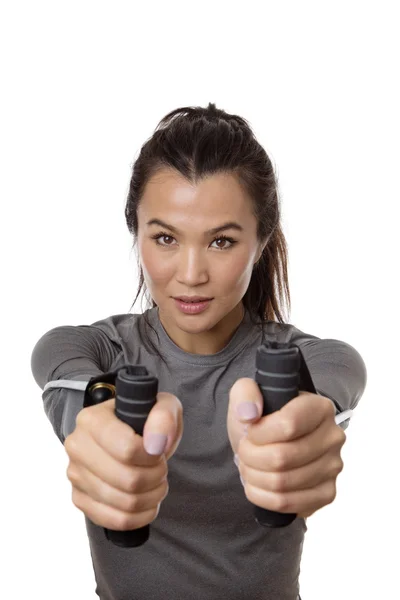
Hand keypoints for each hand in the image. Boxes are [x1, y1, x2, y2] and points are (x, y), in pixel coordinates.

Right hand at [64, 392, 182, 529]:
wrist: (129, 435)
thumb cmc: (146, 420)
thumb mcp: (163, 406)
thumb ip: (163, 416)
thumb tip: (156, 443)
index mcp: (91, 420)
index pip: (126, 449)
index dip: (152, 457)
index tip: (159, 451)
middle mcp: (77, 446)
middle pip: (127, 480)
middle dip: (156, 477)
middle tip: (161, 468)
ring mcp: (75, 475)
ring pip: (124, 503)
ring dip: (152, 496)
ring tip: (157, 482)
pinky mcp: (80, 498)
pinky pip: (115, 520)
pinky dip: (140, 516)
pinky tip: (148, 502)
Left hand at [227, 379, 345, 518]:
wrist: (269, 443)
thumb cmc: (261, 418)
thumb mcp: (248, 394)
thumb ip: (245, 393)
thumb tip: (249, 414)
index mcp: (320, 407)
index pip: (288, 425)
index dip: (259, 433)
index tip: (249, 430)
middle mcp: (333, 436)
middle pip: (282, 457)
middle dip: (250, 457)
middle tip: (244, 451)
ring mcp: (333, 467)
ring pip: (282, 483)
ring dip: (254, 477)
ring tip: (249, 466)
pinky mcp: (327, 493)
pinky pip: (289, 504)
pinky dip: (264, 497)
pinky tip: (258, 484)